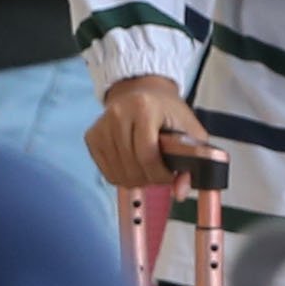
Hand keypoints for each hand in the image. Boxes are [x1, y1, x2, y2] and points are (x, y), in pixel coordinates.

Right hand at [90, 72, 221, 196]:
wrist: (142, 93)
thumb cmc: (167, 113)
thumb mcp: (189, 129)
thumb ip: (192, 158)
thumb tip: (182, 192)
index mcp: (143, 107)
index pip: (148, 155)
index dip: (161, 174)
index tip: (171, 175)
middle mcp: (118, 114)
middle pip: (132, 168)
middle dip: (151, 178)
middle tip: (161, 172)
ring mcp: (101, 126)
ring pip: (119, 174)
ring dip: (137, 179)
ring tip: (148, 167)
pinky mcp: (92, 137)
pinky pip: (108, 173)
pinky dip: (123, 176)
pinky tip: (133, 164)